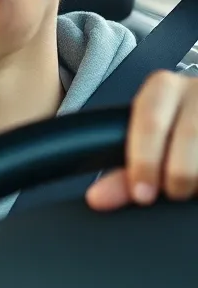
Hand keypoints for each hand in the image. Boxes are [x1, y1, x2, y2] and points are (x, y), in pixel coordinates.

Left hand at [87, 70, 197, 209]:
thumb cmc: (172, 132)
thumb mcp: (147, 146)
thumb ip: (123, 173)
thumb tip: (99, 199)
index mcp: (161, 88)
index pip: (149, 122)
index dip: (144, 161)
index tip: (141, 194)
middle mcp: (196, 88)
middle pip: (188, 134)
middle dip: (178, 173)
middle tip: (173, 193)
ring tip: (192, 187)